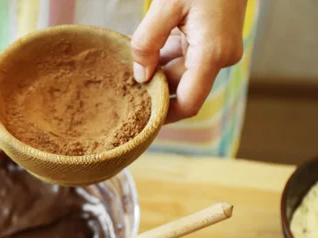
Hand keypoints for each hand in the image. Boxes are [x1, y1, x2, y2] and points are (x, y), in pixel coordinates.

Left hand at [131, 0, 246, 122]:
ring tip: (131, 63)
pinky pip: (187, 57)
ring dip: (158, 69)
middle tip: (123, 86)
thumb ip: (147, 42)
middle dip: (154, 86)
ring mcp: (221, 50)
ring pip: (182, 72)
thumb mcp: (166, 5)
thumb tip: (139, 76)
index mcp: (212, 54)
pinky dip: (166, 56)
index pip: (188, 103)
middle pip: (181, 87)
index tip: (140, 119)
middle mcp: (221, 58)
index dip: (164, 115)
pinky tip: (147, 49)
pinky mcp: (216, 42)